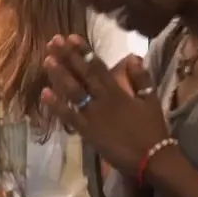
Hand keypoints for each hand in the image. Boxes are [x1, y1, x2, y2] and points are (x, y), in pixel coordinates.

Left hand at [39, 35, 169, 174]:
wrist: (151, 159)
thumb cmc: (152, 129)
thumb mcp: (151, 100)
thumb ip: (141, 78)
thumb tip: (133, 56)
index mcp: (118, 91)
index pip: (98, 67)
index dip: (84, 51)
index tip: (71, 37)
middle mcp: (102, 100)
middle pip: (82, 75)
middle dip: (67, 57)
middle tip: (53, 41)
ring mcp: (92, 116)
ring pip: (73, 92)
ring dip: (60, 75)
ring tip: (47, 60)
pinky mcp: (87, 132)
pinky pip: (69, 117)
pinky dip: (56, 106)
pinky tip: (45, 93)